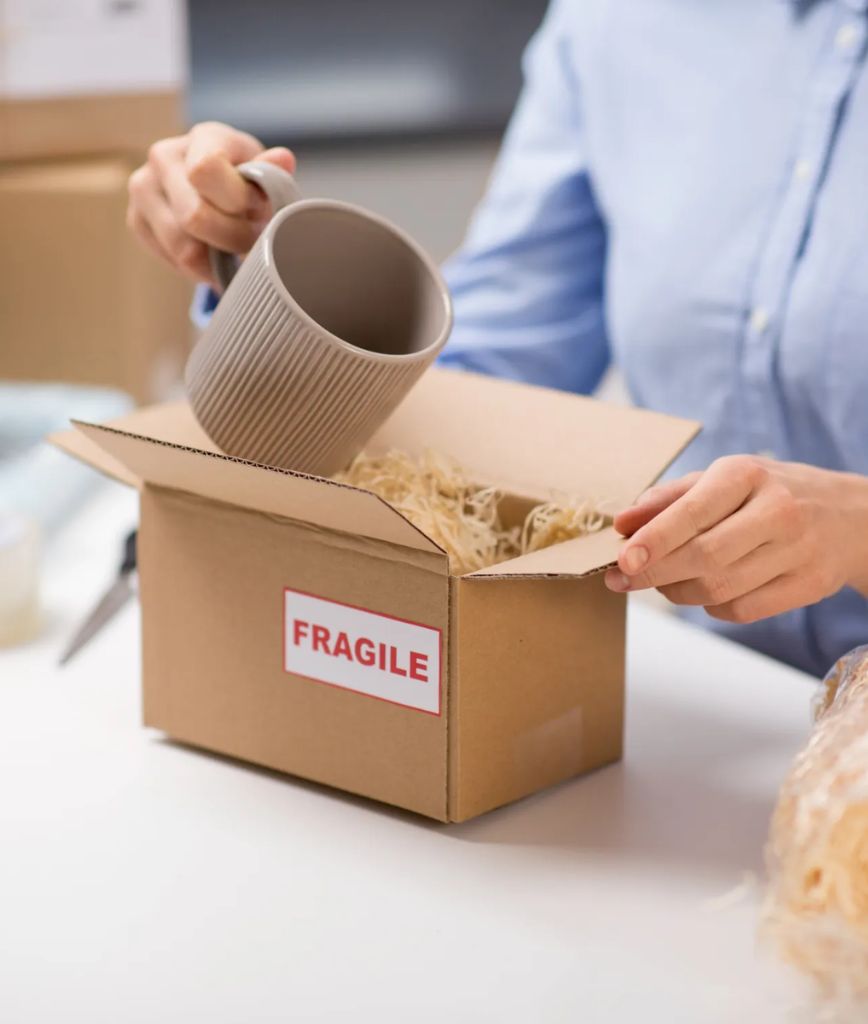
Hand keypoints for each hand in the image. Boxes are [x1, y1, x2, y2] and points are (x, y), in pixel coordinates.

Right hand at [126, 121, 295, 284]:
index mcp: (204, 137)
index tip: (255, 212)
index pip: (205, 170)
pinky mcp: (136, 219)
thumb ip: (272, 173)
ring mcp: (144, 187)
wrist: (217, 192)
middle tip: (249, 244)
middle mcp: (164, 156)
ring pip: (182, 247)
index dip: (235, 201)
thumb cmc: (248, 184)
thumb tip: (283, 159)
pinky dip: (197, 267)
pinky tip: (211, 255)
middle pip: (194, 216)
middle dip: (231, 240)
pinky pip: (170, 259)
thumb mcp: (266, 176)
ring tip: (233, 253)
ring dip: (216, 260)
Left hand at [604, 455, 867, 622]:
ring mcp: (797, 550)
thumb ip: (668, 499)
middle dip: (654, 573)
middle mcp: (777, 510)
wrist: (851, 515)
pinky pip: (741, 611)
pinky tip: (703, 591)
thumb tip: (622, 522)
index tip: (622, 560)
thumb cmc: (769, 493)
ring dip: (676, 592)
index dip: (654, 540)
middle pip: (704, 557)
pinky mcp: (808, 585)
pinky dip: (710, 607)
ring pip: (719, 589)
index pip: (693, 513)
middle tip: (620, 580)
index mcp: (747, 475)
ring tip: (661, 582)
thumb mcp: (721, 479)